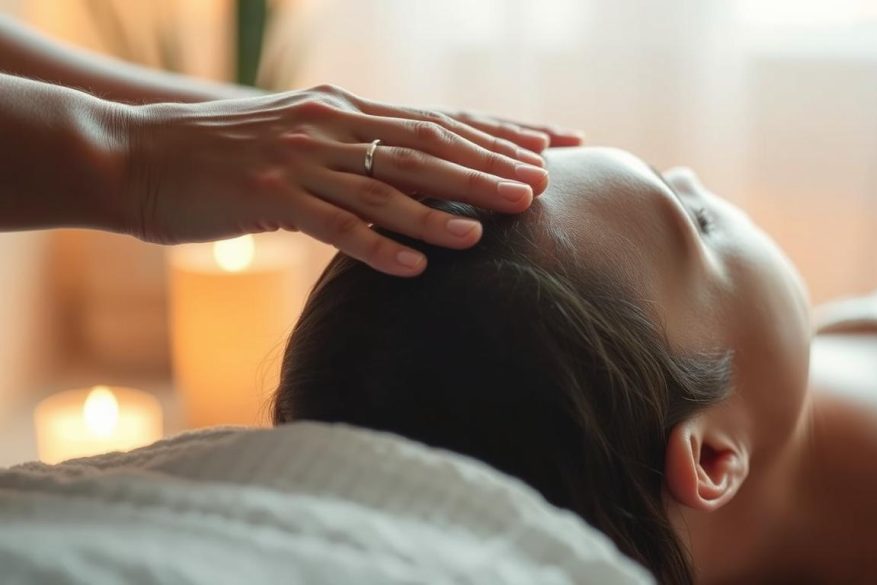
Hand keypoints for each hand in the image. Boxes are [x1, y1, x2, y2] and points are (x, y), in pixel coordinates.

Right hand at [113, 85, 564, 275]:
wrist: (132, 155)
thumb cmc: (218, 156)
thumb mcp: (296, 140)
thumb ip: (350, 152)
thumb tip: (404, 178)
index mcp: (343, 112)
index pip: (437, 120)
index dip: (497, 131)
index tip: (553, 143)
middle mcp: (330, 127)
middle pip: (424, 147)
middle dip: (487, 166)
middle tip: (543, 184)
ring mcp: (299, 160)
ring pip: (386, 184)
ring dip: (444, 205)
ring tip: (496, 225)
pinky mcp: (266, 195)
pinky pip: (331, 225)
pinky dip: (376, 244)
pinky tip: (417, 265)